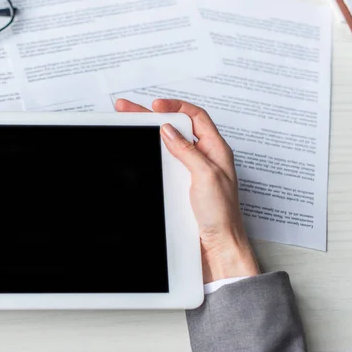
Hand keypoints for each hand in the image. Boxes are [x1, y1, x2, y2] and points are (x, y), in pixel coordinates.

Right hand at [115, 99, 259, 283]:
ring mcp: (190, 171)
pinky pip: (164, 164)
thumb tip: (169, 131)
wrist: (218, 246)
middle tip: (129, 109)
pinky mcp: (180, 185)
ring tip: (129, 124)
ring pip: (167, 145)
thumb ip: (188, 151)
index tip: (155, 105)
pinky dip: (151, 154)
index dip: (175, 106)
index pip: (196, 117)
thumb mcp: (207, 176)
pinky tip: (140, 150)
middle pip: (176, 128)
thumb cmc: (223, 215)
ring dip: (149, 134)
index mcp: (216, 150)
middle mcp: (203, 157)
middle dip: (152, 116)